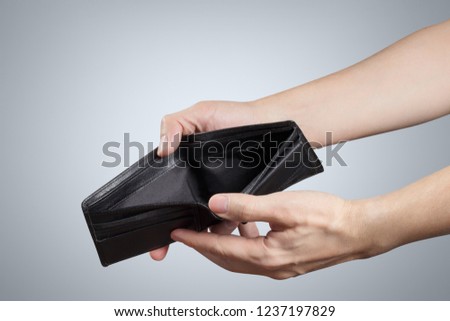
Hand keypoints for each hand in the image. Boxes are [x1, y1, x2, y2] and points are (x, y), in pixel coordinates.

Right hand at [150, 100, 268, 260]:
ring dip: (204, 235)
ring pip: (206, 220)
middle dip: (172, 232)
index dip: (155, 211)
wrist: (272, 125)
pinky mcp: (238, 199)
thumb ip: (175, 124)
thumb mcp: (200, 113)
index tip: (149, 231)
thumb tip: (161, 150)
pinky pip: (232, 219)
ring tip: (202, 242)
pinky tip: (234, 233)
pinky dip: (232, 228)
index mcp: (184, 164)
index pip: (164, 190)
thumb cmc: (237, 117)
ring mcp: (219, 193)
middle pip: (181, 212)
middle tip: (161, 250)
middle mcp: (199, 182)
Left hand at [170, 191, 383, 278]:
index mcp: (266, 256)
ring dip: (224, 245)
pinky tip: (247, 228)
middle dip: (204, 246)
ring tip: (216, 226)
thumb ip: (247, 206)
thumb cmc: (328, 218)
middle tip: (188, 233)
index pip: (219, 249)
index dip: (195, 241)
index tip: (177, 235)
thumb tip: (216, 205)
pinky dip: (244, 244)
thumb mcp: (283, 206)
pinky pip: (256, 257)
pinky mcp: (288, 263)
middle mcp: (270, 268)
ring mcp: (280, 268)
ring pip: (240, 259)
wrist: (360, 231)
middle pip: (225, 259)